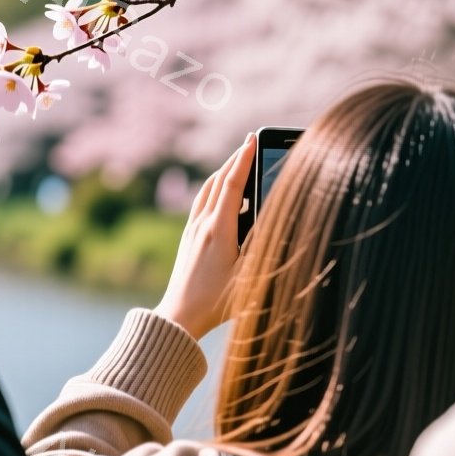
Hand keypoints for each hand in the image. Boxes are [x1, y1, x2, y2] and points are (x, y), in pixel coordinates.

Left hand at [153, 134, 255, 339]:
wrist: (179, 317)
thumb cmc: (217, 302)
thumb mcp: (249, 275)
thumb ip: (262, 246)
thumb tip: (275, 220)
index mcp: (219, 229)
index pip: (234, 184)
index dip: (244, 159)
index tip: (252, 139)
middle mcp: (203, 224)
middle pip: (219, 181)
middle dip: (234, 160)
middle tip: (249, 143)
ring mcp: (192, 230)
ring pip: (208, 190)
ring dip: (223, 172)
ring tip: (236, 163)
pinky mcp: (187, 239)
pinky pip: (201, 202)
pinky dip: (213, 188)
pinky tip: (219, 193)